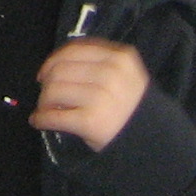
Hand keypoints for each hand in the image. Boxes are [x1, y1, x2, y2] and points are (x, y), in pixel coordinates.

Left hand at [30, 38, 149, 150]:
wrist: (157, 145)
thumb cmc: (135, 110)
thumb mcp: (125, 77)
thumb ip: (98, 64)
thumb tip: (53, 66)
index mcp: (121, 58)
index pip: (75, 50)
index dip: (54, 60)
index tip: (45, 71)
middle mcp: (112, 74)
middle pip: (60, 70)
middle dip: (48, 84)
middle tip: (46, 95)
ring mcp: (102, 98)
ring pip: (54, 91)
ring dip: (44, 102)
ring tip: (45, 109)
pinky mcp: (92, 122)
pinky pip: (54, 116)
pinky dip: (41, 118)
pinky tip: (39, 121)